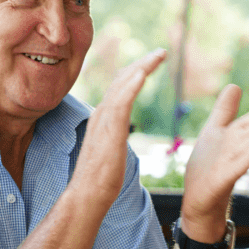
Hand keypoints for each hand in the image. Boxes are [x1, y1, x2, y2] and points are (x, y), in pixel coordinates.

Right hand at [70, 49, 166, 207]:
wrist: (87, 196)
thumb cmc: (100, 180)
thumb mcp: (111, 150)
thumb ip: (114, 136)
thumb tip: (120, 135)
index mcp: (103, 118)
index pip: (119, 88)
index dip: (135, 72)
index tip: (150, 63)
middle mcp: (101, 114)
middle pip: (121, 80)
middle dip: (142, 64)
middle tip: (161, 52)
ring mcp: (104, 122)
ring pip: (122, 86)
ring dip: (141, 67)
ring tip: (159, 55)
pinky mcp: (109, 132)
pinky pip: (120, 103)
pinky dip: (131, 85)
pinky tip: (143, 73)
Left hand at [180, 85, 248, 236]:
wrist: (199, 201)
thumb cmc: (208, 167)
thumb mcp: (214, 133)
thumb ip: (224, 111)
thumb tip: (235, 85)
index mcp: (234, 139)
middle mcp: (235, 152)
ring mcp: (229, 167)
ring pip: (246, 149)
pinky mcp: (220, 181)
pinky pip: (234, 170)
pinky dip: (243, 160)